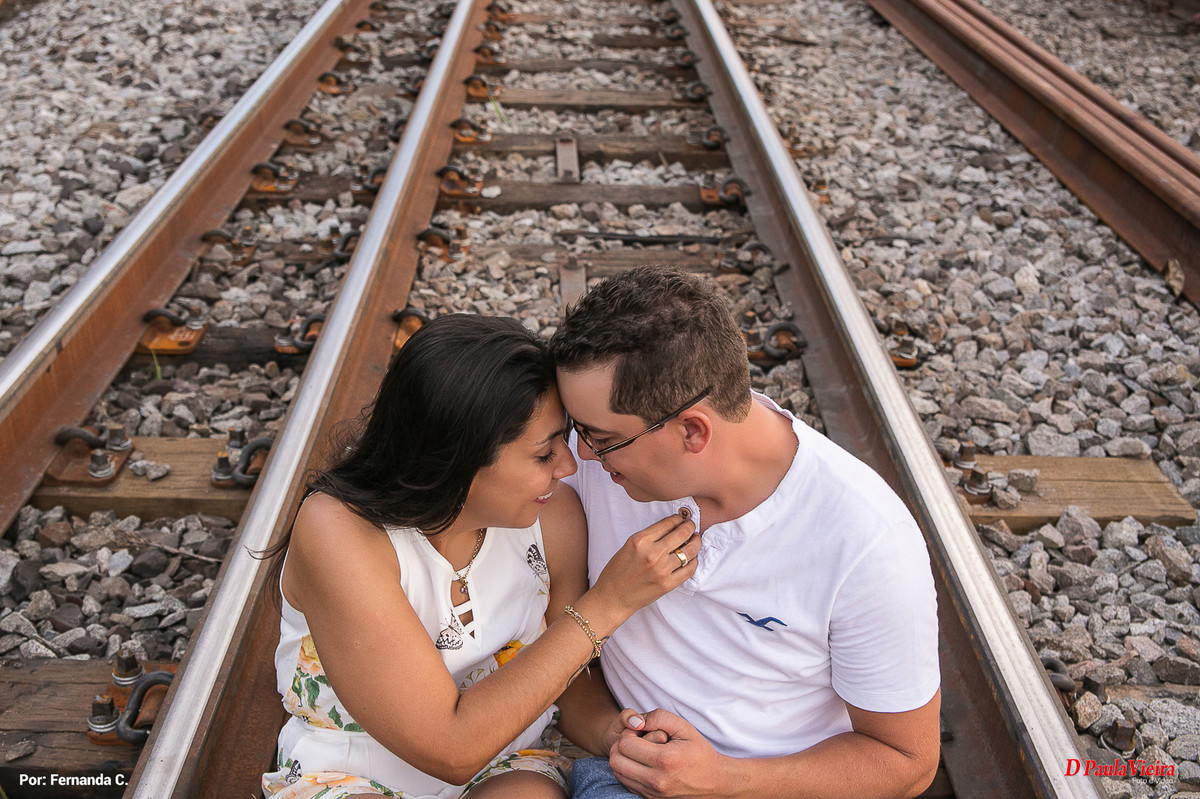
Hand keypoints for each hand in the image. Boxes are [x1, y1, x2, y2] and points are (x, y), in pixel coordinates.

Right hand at [590, 514, 698, 619]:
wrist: (613, 597)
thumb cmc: (618, 571)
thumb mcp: (629, 546)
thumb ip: (649, 537)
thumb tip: (671, 527)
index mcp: (640, 541)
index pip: (667, 523)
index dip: (678, 519)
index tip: (681, 518)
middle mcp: (652, 553)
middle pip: (682, 534)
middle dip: (690, 527)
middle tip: (691, 526)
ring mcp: (661, 570)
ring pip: (689, 551)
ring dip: (695, 543)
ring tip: (696, 540)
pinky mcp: (667, 584)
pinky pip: (689, 569)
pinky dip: (693, 562)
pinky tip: (691, 558)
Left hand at [609, 709, 728, 798]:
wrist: (714, 781)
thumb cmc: (699, 752)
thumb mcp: (684, 727)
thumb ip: (659, 717)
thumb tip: (636, 720)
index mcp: (665, 759)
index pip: (625, 744)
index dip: (628, 733)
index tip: (639, 731)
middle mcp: (656, 780)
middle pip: (616, 760)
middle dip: (621, 745)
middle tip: (634, 740)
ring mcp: (652, 792)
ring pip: (618, 773)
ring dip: (623, 759)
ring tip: (637, 752)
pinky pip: (626, 783)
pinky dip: (628, 771)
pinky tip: (641, 763)